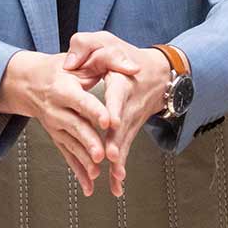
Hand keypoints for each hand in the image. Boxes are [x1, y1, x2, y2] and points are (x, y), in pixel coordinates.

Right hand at [0, 50, 114, 194]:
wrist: (32, 81)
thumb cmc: (64, 67)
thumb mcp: (85, 57)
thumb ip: (111, 59)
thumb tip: (134, 68)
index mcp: (64, 88)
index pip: (81, 101)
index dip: (94, 110)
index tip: (107, 120)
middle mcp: (57, 109)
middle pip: (75, 127)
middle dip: (89, 141)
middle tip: (102, 154)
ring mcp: (56, 126)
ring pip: (71, 144)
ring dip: (83, 159)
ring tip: (96, 171)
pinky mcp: (58, 137)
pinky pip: (68, 156)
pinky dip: (78, 171)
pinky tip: (88, 186)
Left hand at [64, 31, 174, 194]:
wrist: (158, 74)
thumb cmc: (126, 57)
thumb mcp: (105, 42)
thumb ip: (85, 46)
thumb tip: (70, 63)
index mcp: (121, 81)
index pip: (118, 94)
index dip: (114, 108)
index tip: (111, 120)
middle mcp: (127, 104)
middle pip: (123, 125)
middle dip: (118, 142)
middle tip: (112, 156)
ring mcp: (130, 120)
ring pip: (125, 142)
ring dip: (121, 161)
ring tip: (116, 178)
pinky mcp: (129, 131)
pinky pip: (125, 150)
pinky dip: (121, 168)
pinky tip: (117, 185)